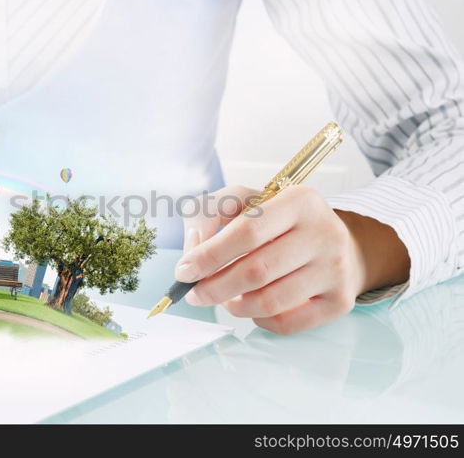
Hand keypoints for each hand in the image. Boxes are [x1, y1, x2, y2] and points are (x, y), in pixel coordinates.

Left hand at [177, 185, 409, 334]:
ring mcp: (336, 270)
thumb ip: (209, 215)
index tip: (184, 271)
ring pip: (270, 301)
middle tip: (194, 294)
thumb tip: (193, 251)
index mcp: (300, 200)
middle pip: (257, 271)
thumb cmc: (274, 222)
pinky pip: (287, 323)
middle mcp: (325, 233)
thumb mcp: (240, 202)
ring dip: (235, 306)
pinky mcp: (340, 302)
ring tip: (224, 298)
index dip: (209, 255)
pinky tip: (252, 306)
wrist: (330, 242)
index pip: (247, 232)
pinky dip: (259, 320)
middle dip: (214, 287)